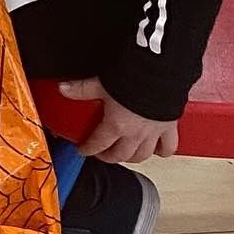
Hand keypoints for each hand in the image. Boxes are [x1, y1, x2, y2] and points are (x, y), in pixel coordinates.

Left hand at [61, 77, 179, 162]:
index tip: (84, 151)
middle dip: (110, 157)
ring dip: (133, 157)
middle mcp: (135, 134)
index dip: (89, 149)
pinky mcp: (170, 128)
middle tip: (103, 154)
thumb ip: (81, 88)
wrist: (160, 76)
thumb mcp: (100, 83)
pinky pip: (168, 147)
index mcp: (116, 125)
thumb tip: (63, 88)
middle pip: (121, 155)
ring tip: (127, 154)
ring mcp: (154, 133)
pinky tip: (158, 150)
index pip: (99, 144)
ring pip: (143, 155)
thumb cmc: (132, 79)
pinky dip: (162, 151)